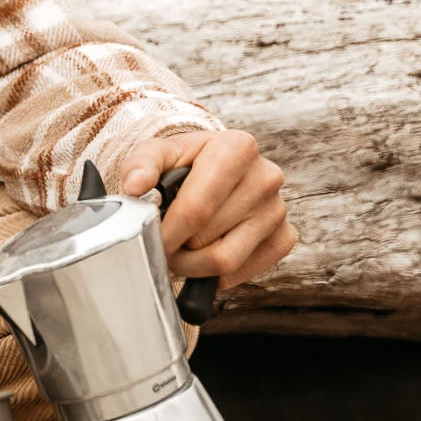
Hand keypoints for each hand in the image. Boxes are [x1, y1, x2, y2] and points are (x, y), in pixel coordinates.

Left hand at [119, 127, 294, 292]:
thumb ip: (140, 165)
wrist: (216, 171)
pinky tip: (206, 252)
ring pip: (225, 260)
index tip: (151, 238)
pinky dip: (217, 273)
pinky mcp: (284, 237)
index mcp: (238, 148)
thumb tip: (135, 186)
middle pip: (207, 237)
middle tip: (163, 242)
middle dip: (177, 248)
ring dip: (193, 265)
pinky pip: (243, 272)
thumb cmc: (186, 164)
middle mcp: (266, 177)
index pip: (197, 208)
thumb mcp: (159, 153)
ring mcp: (278, 209)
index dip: (167, 232)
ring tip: (181, 248)